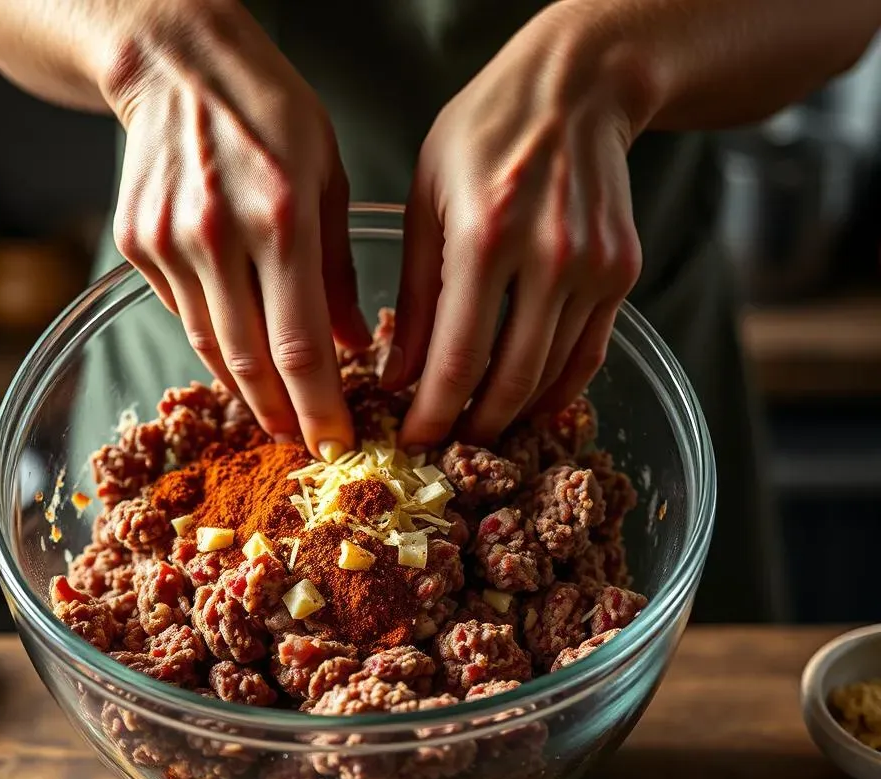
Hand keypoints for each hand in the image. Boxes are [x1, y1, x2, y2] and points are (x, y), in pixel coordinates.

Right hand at [104, 0, 369, 456]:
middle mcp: (218, 234)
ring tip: (273, 415)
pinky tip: (238, 358)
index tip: (335, 442)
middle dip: (281, 414)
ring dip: (245, 391)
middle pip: (249, 360)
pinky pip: (183, 314)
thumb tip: (354, 346)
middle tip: (303, 443)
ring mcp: (168, 241)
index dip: (318, 405)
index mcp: (280, 215)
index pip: (300, 343)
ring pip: (210, 347)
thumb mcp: (328, 177)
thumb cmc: (268, 111)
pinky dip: (215, 344)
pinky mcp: (136, 243)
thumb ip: (338, 271)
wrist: (175, 62)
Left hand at [386, 4, 643, 449]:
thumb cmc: (484, 135)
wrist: (576, 88)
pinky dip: (555, 391)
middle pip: (510, 380)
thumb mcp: (426, 201)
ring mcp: (594, 267)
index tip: (414, 440)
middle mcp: (549, 256)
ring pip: (551, 376)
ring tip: (478, 426)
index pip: (458, 357)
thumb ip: (416, 297)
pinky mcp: (622, 274)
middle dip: (473, 427)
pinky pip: (588, 356)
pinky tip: (527, 404)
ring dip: (511, 414)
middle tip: (446, 446)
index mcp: (485, 235)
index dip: (434, 413)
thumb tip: (399, 379)